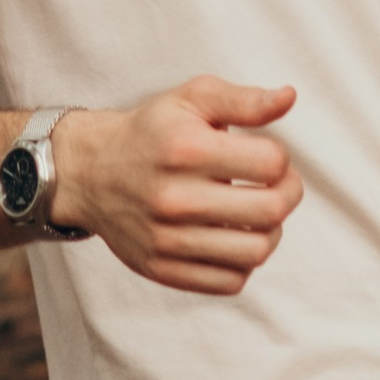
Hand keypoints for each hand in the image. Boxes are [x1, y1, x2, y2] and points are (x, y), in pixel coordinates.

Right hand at [50, 78, 302, 296]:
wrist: (90, 173)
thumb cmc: (152, 131)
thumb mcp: (192, 99)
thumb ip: (244, 100)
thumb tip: (289, 97)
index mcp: (187, 150)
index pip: (271, 164)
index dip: (283, 159)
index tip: (270, 156)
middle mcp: (175, 198)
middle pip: (270, 211)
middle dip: (289, 194)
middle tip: (280, 185)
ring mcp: (167, 239)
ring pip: (255, 252)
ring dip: (271, 232)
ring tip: (258, 215)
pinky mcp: (161, 269)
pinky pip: (229, 282)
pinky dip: (243, 263)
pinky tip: (233, 238)